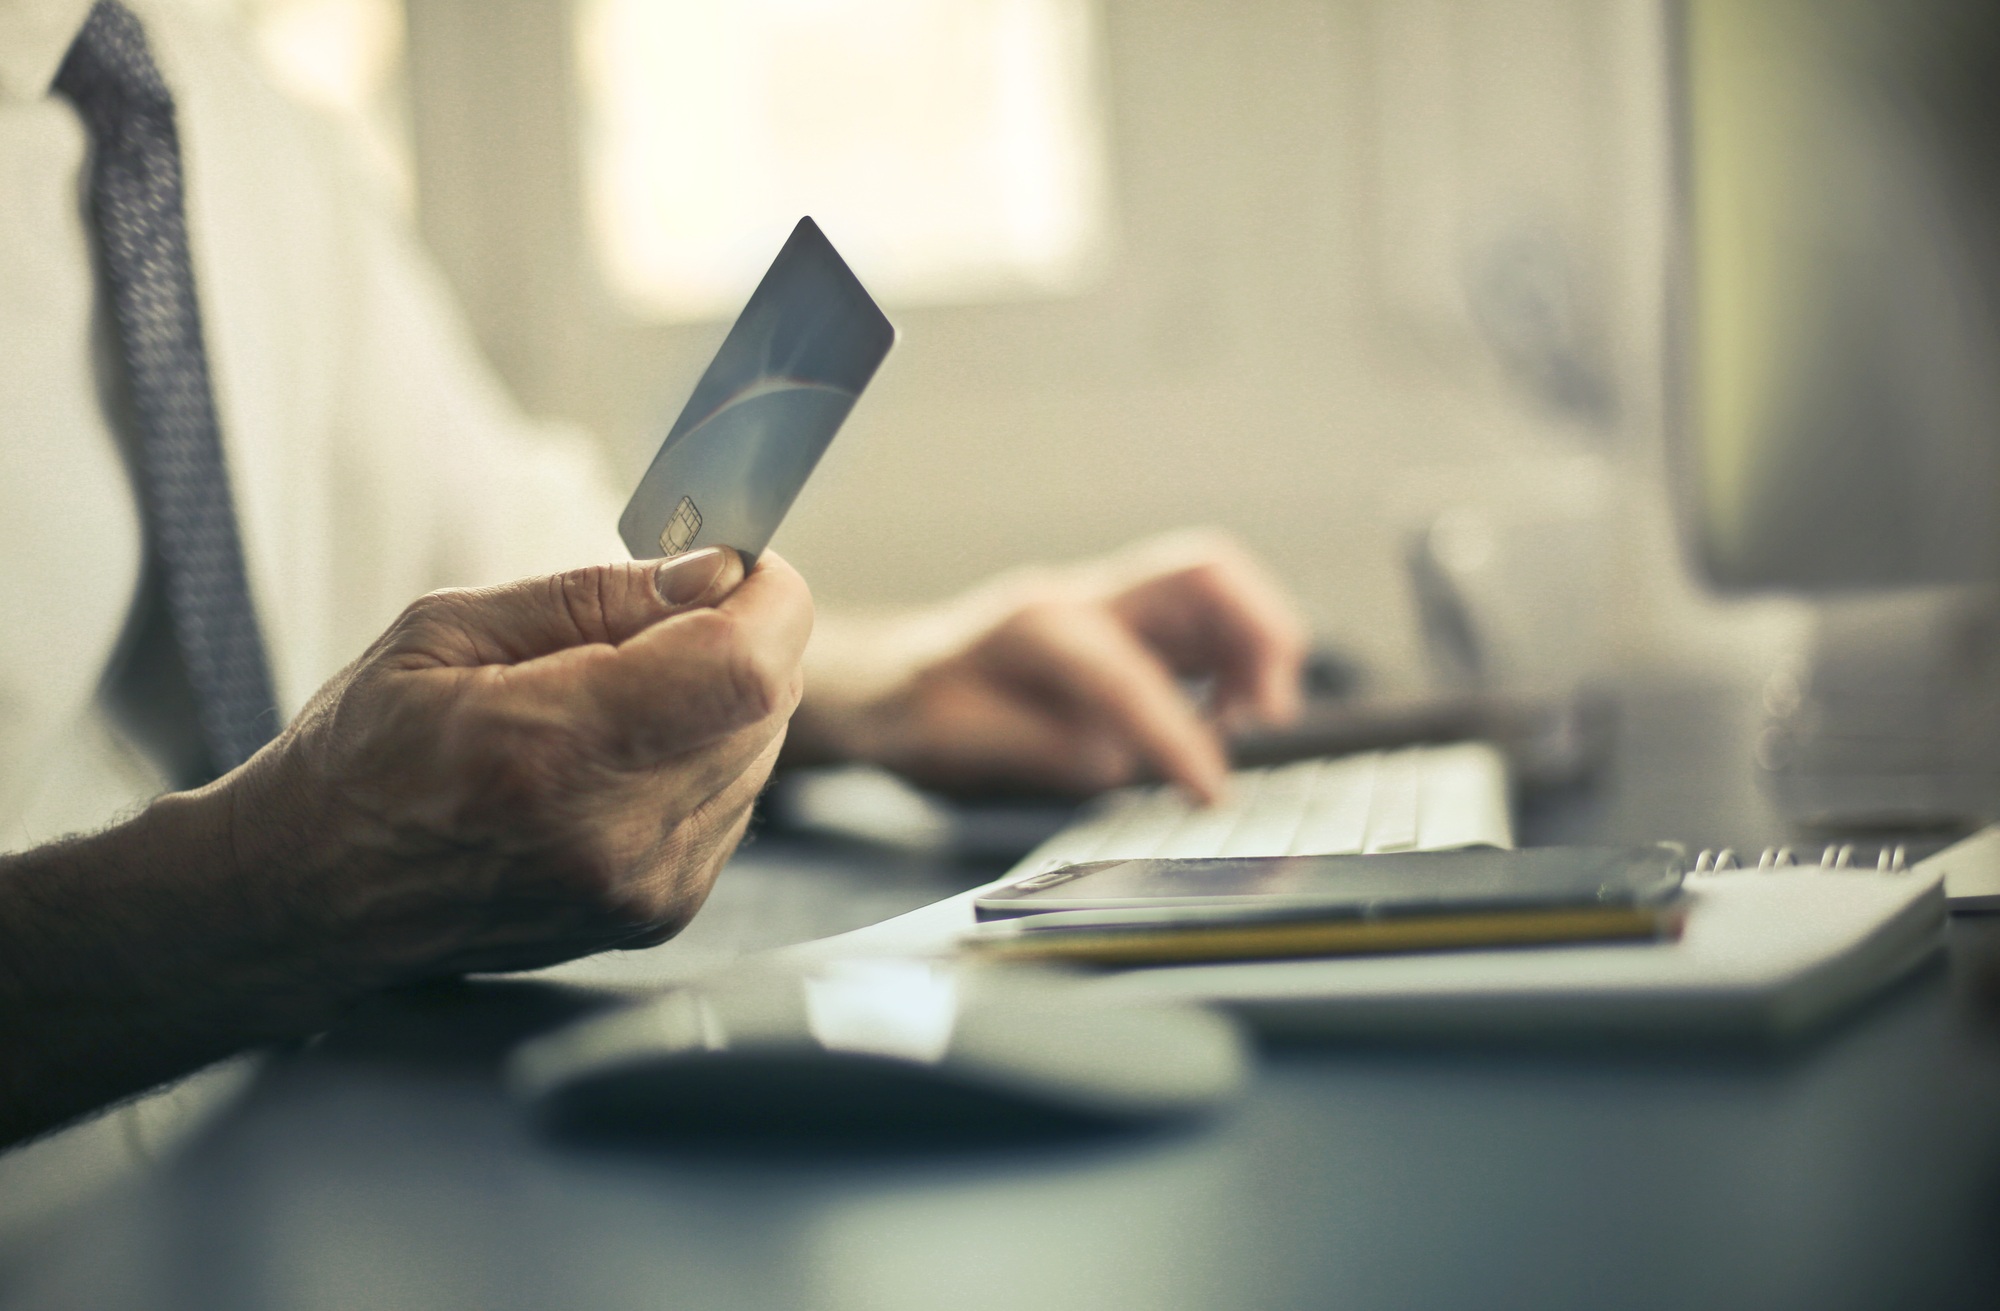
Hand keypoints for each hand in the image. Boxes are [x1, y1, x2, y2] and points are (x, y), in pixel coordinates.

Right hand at [229, 546, 812, 982]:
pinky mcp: (661, 912)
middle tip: (666, 615)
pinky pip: (734, 800)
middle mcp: (613, 837)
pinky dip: (703, 754)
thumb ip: (596, 596)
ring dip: (722, 699)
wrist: (314, 896)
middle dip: (743, 637)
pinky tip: (622, 751)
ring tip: (621, 692)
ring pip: (761, 750)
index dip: (766, 598)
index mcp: (549, 752)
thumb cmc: (364, 753)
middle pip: (768, 705)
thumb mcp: (448, 628)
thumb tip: (715, 572)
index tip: (736, 564)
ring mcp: (645, 888)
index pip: (743, 667)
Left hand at [786, 530, 1304, 801]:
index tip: (1212, 792)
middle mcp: (1081, 597)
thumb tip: (1118, 757)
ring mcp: (1109, 605)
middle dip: (1260, 631)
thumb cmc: (917, 705)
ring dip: (1255, 647)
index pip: (1129, 674)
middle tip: (1274, 712)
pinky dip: (1235, 663)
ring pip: (1215, 591)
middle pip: (1202, 572)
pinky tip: (1222, 716)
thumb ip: (1043, 747)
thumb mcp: (959, 742)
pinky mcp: (1130, 628)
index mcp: (1034, 625)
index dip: (1178, 737)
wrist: (889, 675)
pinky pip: (1205, 625)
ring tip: (1250, 719)